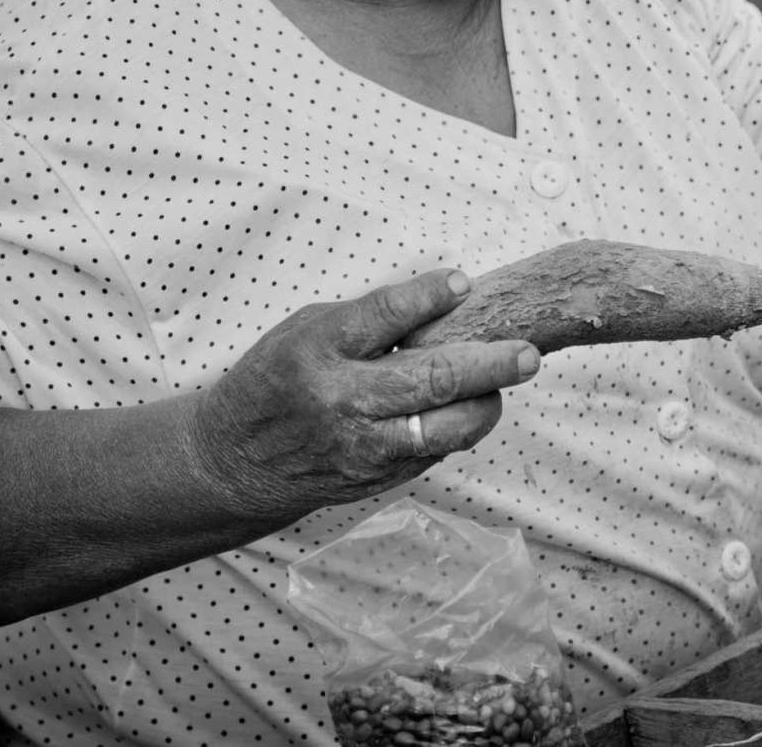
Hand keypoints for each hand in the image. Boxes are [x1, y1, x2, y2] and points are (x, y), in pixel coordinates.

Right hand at [186, 269, 538, 522]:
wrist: (235, 459)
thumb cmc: (278, 379)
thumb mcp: (307, 329)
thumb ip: (368, 319)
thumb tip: (444, 299)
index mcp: (319, 349)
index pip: (382, 317)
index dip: (428, 297)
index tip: (463, 283)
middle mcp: (341, 399)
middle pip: (429, 379)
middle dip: (489, 364)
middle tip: (526, 353)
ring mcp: (360, 445)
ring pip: (442, 428)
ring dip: (485, 405)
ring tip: (507, 382)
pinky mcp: (374, 477)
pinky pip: (433, 454)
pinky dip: (459, 429)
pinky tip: (472, 407)